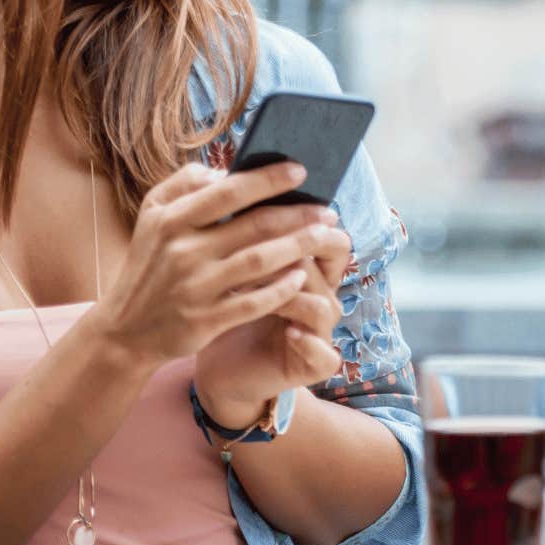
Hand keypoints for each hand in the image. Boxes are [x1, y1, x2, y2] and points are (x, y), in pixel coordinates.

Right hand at [83, 161, 326, 370]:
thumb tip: (223, 170)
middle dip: (297, 215)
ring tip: (325, 236)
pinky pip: (254, 302)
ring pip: (260, 261)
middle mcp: (182, 252)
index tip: (301, 170)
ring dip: (299, 247)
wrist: (125, 330)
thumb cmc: (148, 264)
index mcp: (171, 220)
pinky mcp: (206, 321)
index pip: (228, 191)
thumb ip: (183, 183)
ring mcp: (196, 288)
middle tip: (327, 209)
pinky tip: (301, 276)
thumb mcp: (151, 216)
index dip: (268, 179)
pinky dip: (281, 289)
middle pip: (254, 226)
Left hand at [194, 209, 353, 426]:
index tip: (270, 206)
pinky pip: (324, 354)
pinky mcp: (313, 362)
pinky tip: (289, 332)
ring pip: (324, 304)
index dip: (302, 219)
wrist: (224, 366)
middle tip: (268, 242)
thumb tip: (219, 178)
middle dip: (297, 249)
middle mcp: (319, 292)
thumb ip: (232, 228)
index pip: (325, 234)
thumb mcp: (226, 265)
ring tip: (274, 285)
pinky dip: (307, 341)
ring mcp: (320, 329)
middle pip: (325, 263)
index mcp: (303, 264)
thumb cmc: (225, 307)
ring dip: (297, 294)